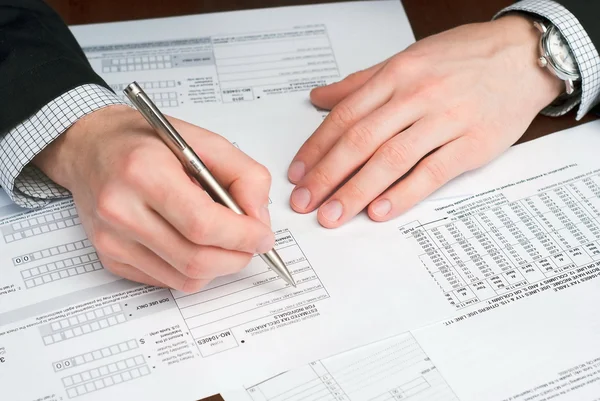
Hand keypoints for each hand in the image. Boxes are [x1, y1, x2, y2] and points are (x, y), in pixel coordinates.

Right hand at [34, 105, 273, 291]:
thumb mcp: (203, 141)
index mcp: (143, 172)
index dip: (242, 237)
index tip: (263, 236)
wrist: (89, 147)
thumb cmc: (144, 142)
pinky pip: (167, 281)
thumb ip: (243, 175)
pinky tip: (194, 244)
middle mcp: (120, 209)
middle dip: (237, 257)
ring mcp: (112, 239)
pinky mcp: (110, 258)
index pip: (203, 224)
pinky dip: (193, 270)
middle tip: (252, 244)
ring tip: (225, 241)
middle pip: (196, 259)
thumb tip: (259, 218)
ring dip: (219, 267)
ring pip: (185, 278)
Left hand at [287, 15, 563, 226]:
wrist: (524, 56)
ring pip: (391, 159)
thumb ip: (361, 82)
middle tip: (304, 202)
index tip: (297, 173)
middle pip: (361, 140)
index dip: (316, 147)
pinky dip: (404, 194)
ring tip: (332, 215)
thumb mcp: (408, 59)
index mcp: (397, 75)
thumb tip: (320, 98)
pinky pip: (432, 172)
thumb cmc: (464, 57)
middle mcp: (417, 95)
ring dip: (356, 191)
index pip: (345, 116)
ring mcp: (446, 120)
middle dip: (327, 175)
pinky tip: (380, 211)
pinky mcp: (473, 144)